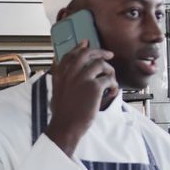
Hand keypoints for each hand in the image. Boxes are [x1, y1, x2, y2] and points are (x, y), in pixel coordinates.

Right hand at [46, 41, 116, 157]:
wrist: (66, 126)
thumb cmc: (62, 113)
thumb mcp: (55, 91)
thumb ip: (58, 77)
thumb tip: (57, 65)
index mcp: (61, 74)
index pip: (70, 54)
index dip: (80, 47)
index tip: (87, 43)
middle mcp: (71, 73)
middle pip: (87, 54)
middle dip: (100, 52)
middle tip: (109, 55)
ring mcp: (82, 78)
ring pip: (101, 64)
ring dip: (110, 71)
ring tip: (111, 81)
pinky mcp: (94, 87)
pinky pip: (109, 79)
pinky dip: (114, 85)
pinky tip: (113, 92)